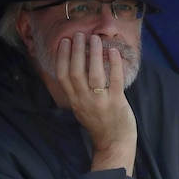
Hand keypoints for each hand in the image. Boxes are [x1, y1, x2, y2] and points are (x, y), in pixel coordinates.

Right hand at [56, 33, 136, 173]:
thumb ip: (78, 91)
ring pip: (93, 74)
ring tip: (94, 39)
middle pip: (75, 72)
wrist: (114, 143)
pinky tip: (113, 52)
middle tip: (79, 35)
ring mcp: (100, 102)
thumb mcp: (82, 108)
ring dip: (93, 54)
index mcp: (74, 101)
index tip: (64, 42)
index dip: (62, 57)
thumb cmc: (100, 123)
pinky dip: (114, 64)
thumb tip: (77, 67)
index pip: (62, 76)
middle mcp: (84, 101)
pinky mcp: (116, 103)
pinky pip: (114, 80)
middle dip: (76, 51)